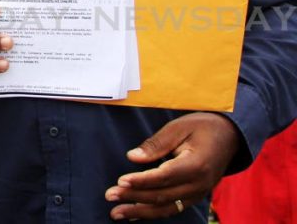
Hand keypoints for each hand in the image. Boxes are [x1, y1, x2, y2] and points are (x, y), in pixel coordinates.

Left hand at [105, 112, 240, 219]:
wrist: (230, 136)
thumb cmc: (202, 127)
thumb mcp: (178, 127)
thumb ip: (156, 144)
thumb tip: (132, 157)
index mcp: (196, 164)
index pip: (164, 177)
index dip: (142, 181)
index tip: (120, 182)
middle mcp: (199, 184)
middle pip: (163, 195)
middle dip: (134, 198)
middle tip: (110, 196)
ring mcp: (199, 193)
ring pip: (167, 207)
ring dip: (140, 212)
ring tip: (116, 213)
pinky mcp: (195, 196)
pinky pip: (173, 208)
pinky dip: (153, 213)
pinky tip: (135, 214)